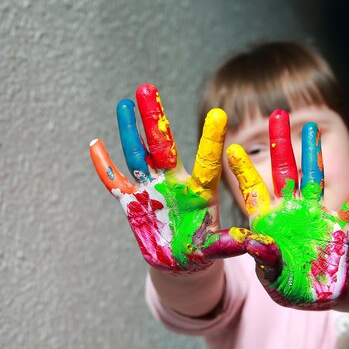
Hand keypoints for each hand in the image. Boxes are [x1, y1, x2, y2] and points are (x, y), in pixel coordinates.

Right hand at [90, 84, 247, 272]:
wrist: (180, 261)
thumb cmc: (201, 252)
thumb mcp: (215, 249)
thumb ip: (228, 244)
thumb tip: (252, 244)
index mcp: (200, 192)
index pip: (207, 161)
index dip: (212, 139)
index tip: (219, 114)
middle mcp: (175, 183)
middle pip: (164, 146)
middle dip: (154, 119)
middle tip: (146, 88)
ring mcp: (152, 189)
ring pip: (138, 155)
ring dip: (129, 132)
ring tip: (124, 104)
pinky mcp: (133, 202)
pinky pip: (115, 182)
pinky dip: (105, 166)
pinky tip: (95, 144)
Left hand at [226, 109, 348, 309]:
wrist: (317, 296)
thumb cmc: (287, 286)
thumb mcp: (270, 276)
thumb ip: (261, 257)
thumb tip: (248, 241)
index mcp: (269, 222)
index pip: (254, 190)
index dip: (244, 170)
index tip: (232, 147)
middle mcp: (291, 211)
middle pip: (285, 171)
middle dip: (281, 143)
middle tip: (277, 114)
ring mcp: (316, 216)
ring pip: (315, 178)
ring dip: (315, 154)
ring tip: (312, 126)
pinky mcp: (340, 228)